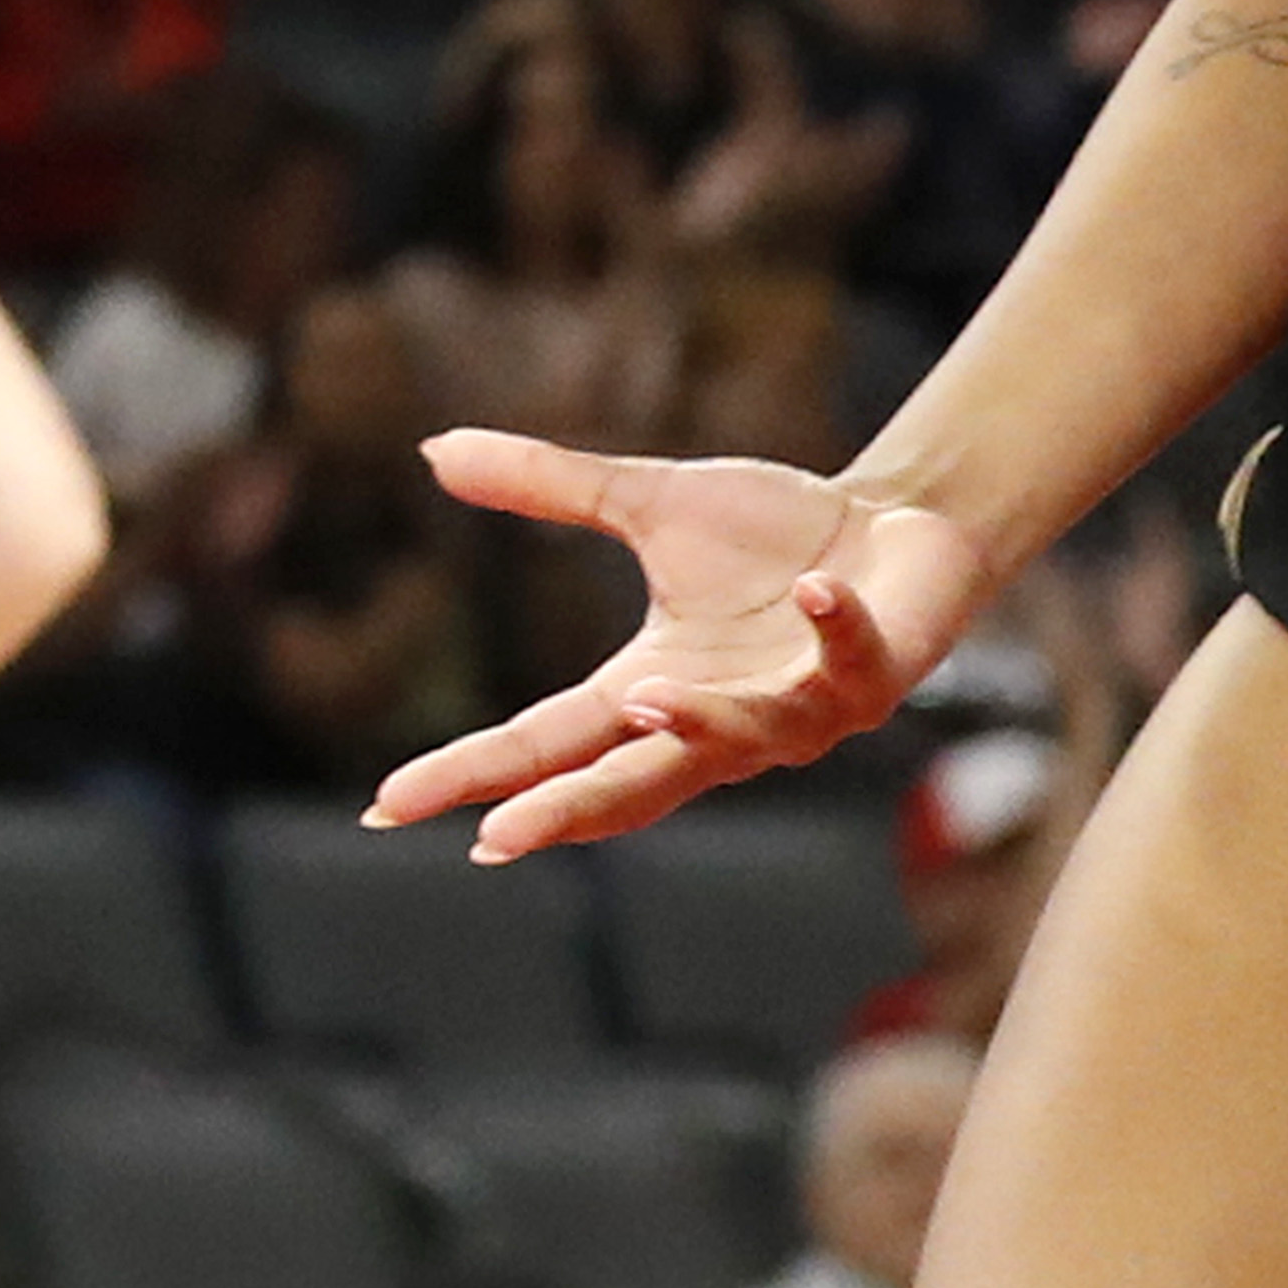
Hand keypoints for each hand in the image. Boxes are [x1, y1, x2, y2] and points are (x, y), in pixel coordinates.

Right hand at [365, 434, 989, 857]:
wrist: (899, 526)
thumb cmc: (778, 533)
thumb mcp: (651, 501)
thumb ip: (550, 487)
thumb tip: (434, 449)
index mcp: (652, 688)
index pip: (545, 742)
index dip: (470, 773)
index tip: (388, 805)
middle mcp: (717, 721)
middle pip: (627, 783)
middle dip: (566, 811)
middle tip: (496, 839)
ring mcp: (796, 711)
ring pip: (740, 741)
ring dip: (696, 725)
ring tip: (643, 697)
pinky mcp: (871, 675)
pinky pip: (849, 662)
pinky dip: (833, 629)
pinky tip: (817, 593)